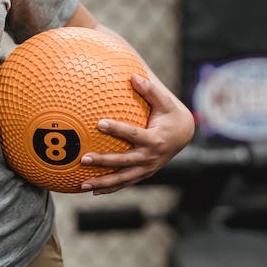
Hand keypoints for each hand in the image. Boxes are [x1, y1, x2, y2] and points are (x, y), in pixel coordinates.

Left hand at [80, 73, 193, 194]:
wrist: (184, 135)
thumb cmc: (171, 115)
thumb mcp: (165, 102)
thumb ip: (150, 90)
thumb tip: (134, 75)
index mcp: (155, 139)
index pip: (133, 135)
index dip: (117, 129)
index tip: (99, 123)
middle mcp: (150, 157)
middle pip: (124, 161)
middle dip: (104, 161)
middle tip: (84, 159)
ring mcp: (147, 168)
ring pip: (123, 178)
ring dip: (103, 182)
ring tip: (83, 184)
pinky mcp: (144, 174)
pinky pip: (125, 182)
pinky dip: (110, 188)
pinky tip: (92, 190)